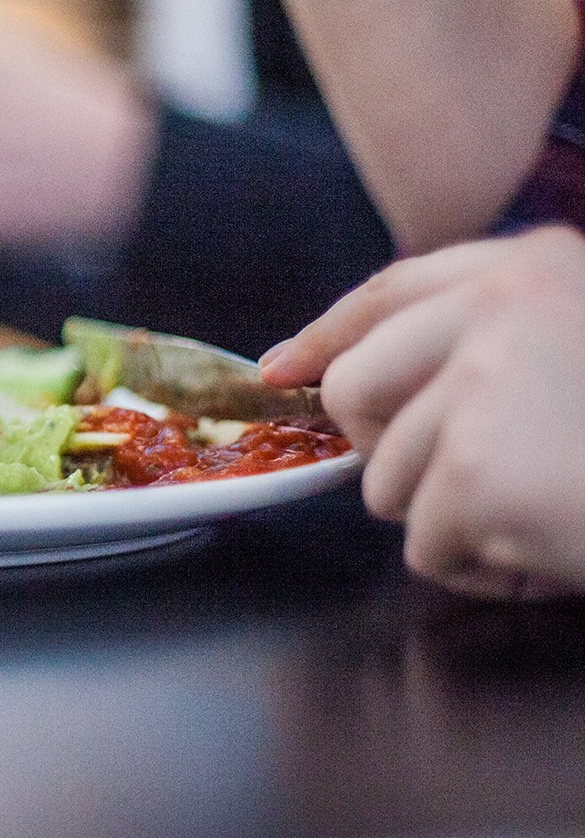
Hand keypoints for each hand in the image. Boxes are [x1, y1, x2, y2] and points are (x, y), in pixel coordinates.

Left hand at [261, 226, 584, 599]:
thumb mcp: (577, 350)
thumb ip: (482, 342)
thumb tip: (331, 373)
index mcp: (534, 266)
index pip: (388, 294)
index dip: (326, 336)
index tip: (282, 370)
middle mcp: (500, 308)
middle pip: (356, 390)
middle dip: (392, 450)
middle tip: (476, 476)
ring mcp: (484, 386)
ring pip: (388, 482)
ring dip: (459, 521)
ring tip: (551, 507)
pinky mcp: (478, 472)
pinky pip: (429, 549)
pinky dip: (488, 571)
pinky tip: (556, 547)